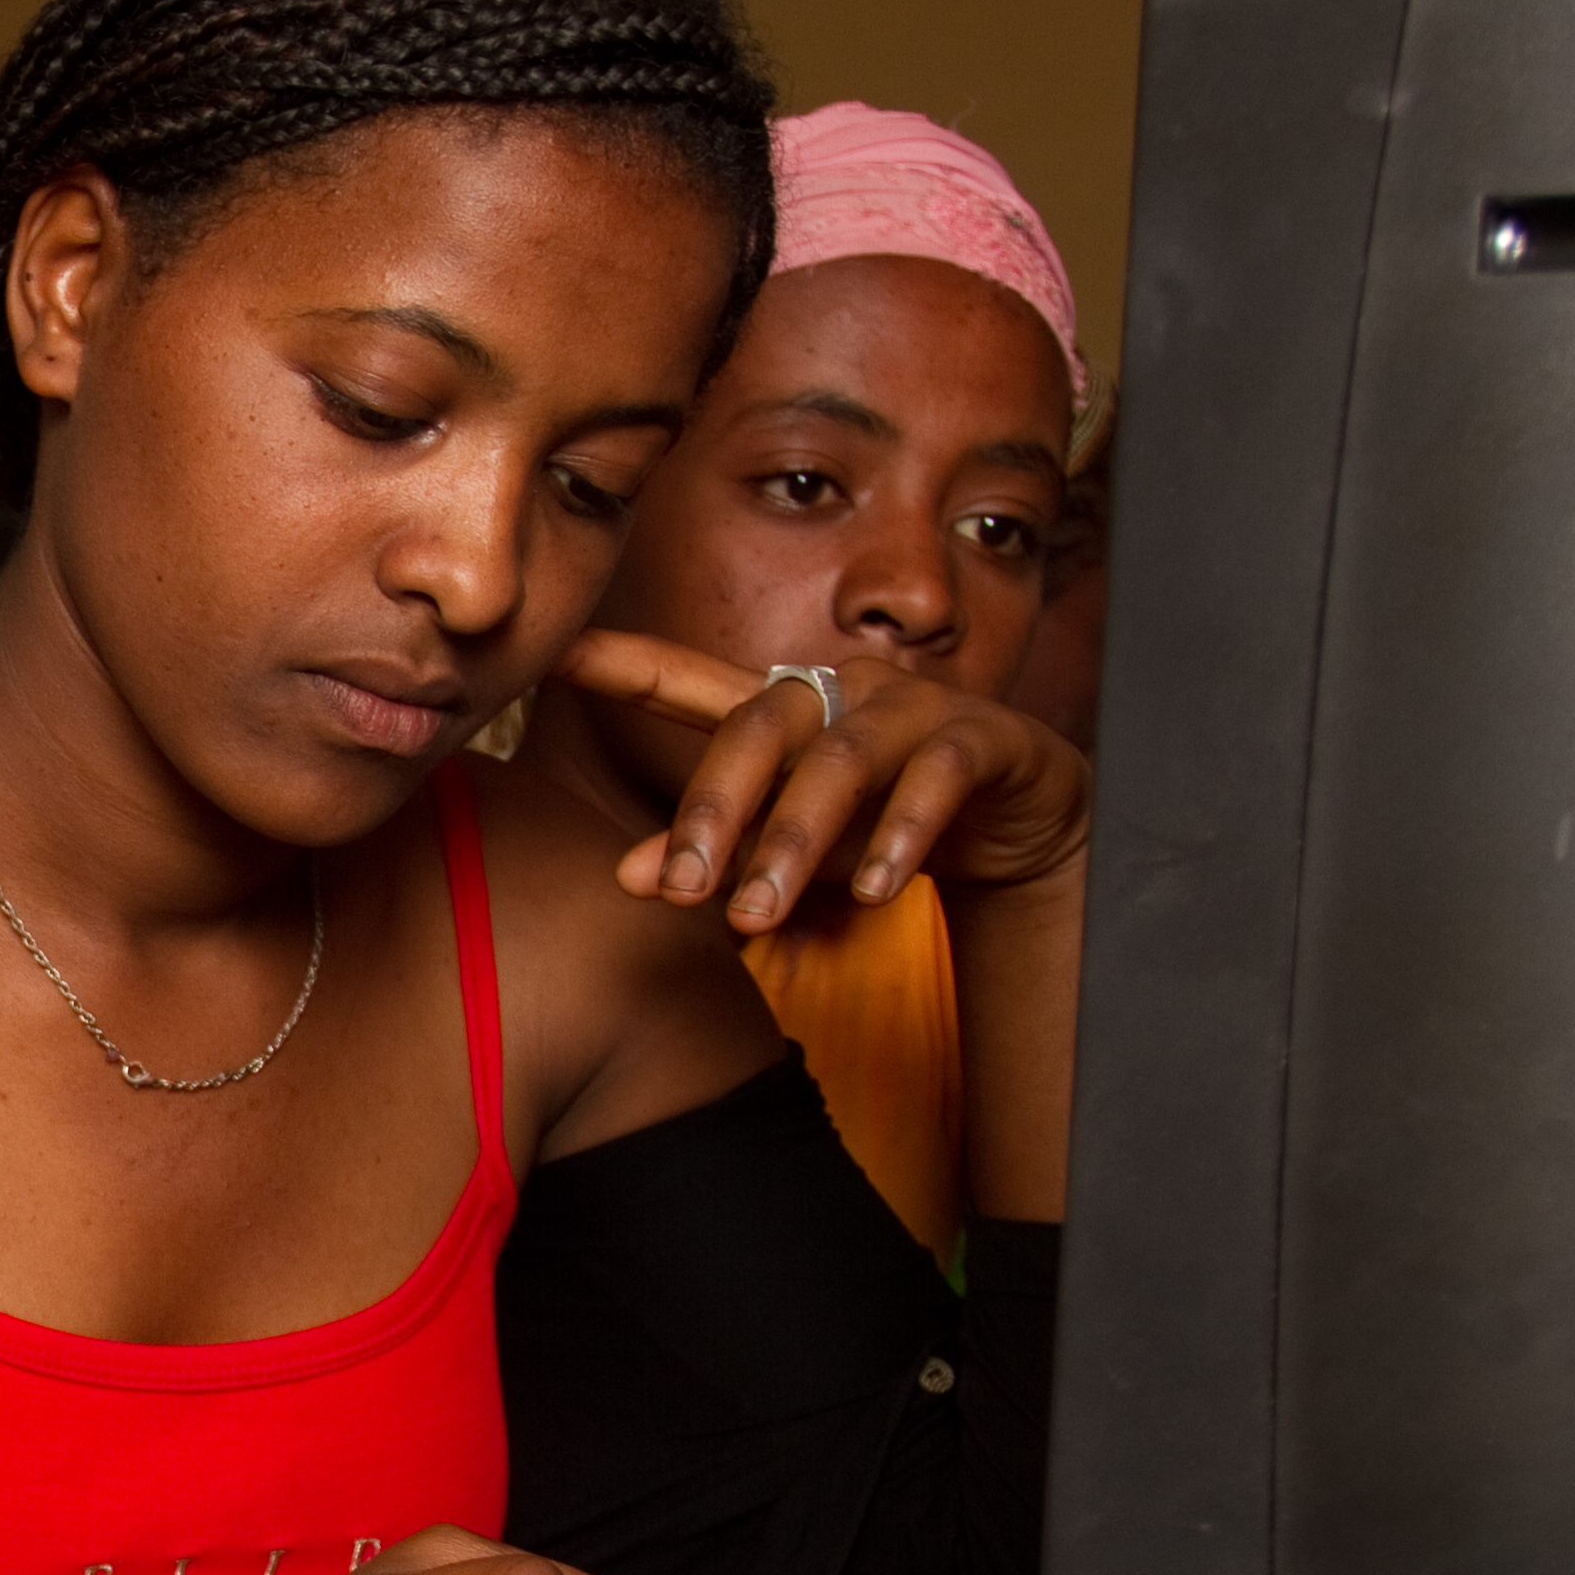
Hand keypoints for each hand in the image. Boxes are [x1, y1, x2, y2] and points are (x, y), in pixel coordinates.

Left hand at [560, 630, 1091, 926]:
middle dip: (713, 809)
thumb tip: (629, 878)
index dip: (627, 664)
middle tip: (676, 888)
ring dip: (793, 841)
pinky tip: (873, 889)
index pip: (690, 681)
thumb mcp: (791, 847)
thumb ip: (717, 855)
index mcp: (784, 710)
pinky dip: (900, 835)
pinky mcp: (984, 739)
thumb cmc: (881, 822)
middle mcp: (844, 691)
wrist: (1018, 821)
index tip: (555, 658)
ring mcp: (916, 709)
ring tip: (757, 917)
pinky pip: (937, 777)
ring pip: (842, 759)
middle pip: (761, 726)